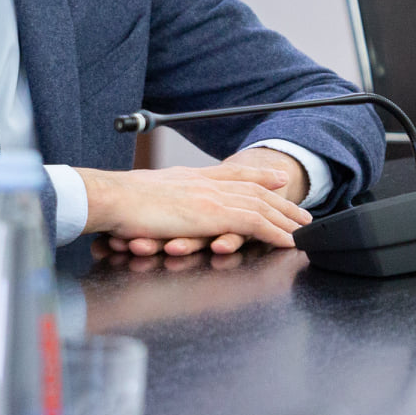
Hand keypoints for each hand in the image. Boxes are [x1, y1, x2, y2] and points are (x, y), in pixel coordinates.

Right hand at [78, 163, 312, 254]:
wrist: (110, 198)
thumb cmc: (116, 202)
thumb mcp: (143, 193)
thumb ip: (161, 196)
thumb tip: (159, 202)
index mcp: (188, 177)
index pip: (230, 173)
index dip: (256, 175)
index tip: (276, 179)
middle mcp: (203, 182)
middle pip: (252, 190)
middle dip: (281, 200)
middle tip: (302, 212)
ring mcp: (209, 197)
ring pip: (259, 205)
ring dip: (285, 218)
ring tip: (305, 229)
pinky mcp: (212, 215)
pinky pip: (254, 223)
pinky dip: (275, 232)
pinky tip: (289, 241)